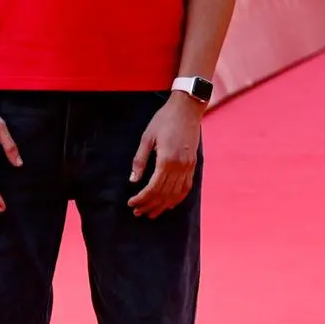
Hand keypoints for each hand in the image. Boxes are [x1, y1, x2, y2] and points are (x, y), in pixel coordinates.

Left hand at [127, 93, 200, 218]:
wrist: (187, 110)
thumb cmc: (163, 121)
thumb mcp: (146, 138)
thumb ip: (139, 161)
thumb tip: (133, 181)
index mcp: (166, 160)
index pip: (153, 188)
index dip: (142, 199)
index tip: (131, 204)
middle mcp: (180, 166)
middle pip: (164, 194)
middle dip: (150, 205)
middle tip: (138, 213)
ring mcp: (189, 166)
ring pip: (176, 194)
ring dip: (163, 205)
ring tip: (151, 213)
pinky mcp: (193, 165)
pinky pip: (187, 187)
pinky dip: (178, 198)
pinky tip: (170, 204)